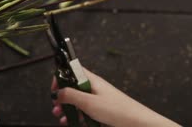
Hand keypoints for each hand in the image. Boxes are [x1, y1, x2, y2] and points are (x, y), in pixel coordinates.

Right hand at [51, 67, 179, 126]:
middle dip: (62, 97)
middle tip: (56, 107)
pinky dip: (77, 116)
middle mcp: (94, 88)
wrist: (137, 123)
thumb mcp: (89, 103)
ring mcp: (97, 100)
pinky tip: (73, 122)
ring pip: (77, 101)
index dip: (61, 76)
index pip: (72, 71)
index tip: (54, 89)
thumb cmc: (118, 110)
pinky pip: (85, 111)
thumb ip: (71, 96)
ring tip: (62, 117)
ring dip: (68, 109)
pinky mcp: (100, 111)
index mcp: (91, 80)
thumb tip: (57, 92)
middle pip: (72, 88)